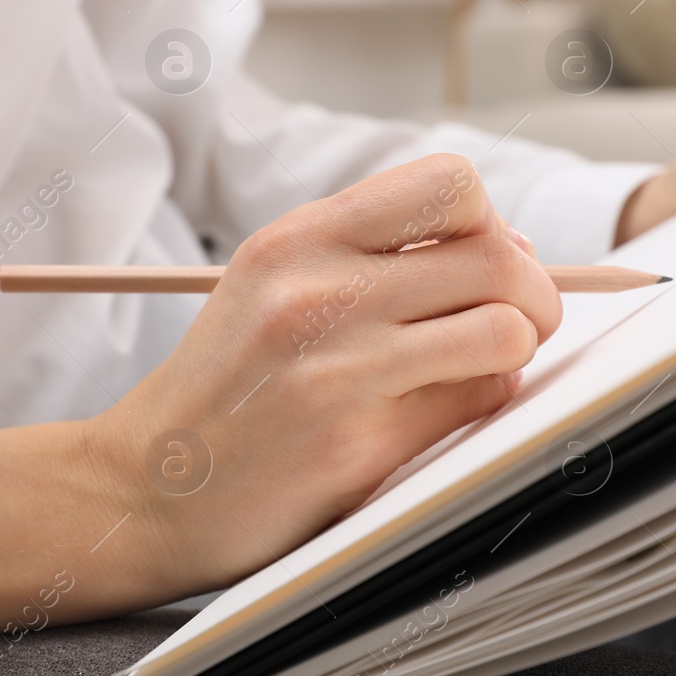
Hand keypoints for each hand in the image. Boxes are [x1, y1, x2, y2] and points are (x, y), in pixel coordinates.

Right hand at [93, 154, 559, 604]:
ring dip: (516, 348)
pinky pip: (480, 400)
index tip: (480, 261)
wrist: (142, 490)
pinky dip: (486, 400)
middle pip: (497, 257)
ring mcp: (339, 370)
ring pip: (507, 328)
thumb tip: (517, 249)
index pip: (450, 185)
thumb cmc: (223, 390)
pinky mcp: (358, 445)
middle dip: (532, 292)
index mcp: (298, 240)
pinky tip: (445, 409)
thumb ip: (376, 256)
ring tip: (483, 364)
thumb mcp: (272, 286)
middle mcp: (317, 292)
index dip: (489, 223)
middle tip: (517, 320)